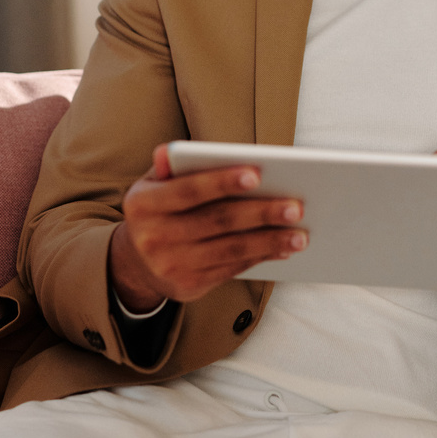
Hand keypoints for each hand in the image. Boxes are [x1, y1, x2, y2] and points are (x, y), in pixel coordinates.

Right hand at [108, 145, 307, 308]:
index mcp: (144, 203)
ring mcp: (171, 265)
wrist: (136, 264)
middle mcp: (154, 236)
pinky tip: (283, 248)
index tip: (257, 174)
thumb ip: (172, 167)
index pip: (188, 190)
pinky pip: (232, 269)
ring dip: (270, 241)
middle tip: (296, 206)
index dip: (222, 182)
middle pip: (217, 221)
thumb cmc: (158, 211)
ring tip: (301, 234)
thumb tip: (178, 152)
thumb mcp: (153, 185)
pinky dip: (261, 257)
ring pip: (230, 250)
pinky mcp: (189, 286)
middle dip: (260, 213)